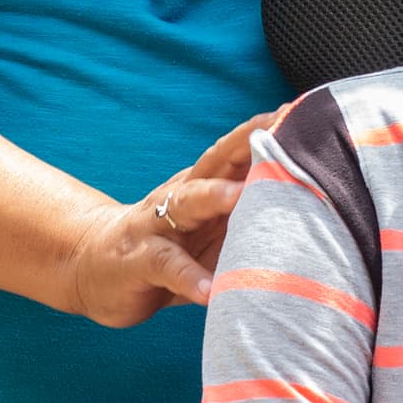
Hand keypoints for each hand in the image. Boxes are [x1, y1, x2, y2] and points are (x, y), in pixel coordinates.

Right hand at [54, 112, 279, 326]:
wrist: (89, 264)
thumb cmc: (168, 250)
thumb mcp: (209, 230)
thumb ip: (247, 217)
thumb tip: (313, 212)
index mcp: (202, 186)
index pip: (236, 152)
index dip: (266, 132)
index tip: (300, 112)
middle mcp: (180, 197)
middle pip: (215, 163)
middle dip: (246, 145)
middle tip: (279, 131)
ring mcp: (156, 226)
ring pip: (186, 203)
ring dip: (214, 197)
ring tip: (241, 196)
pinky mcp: (139, 262)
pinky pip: (167, 266)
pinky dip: (190, 278)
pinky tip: (210, 290)